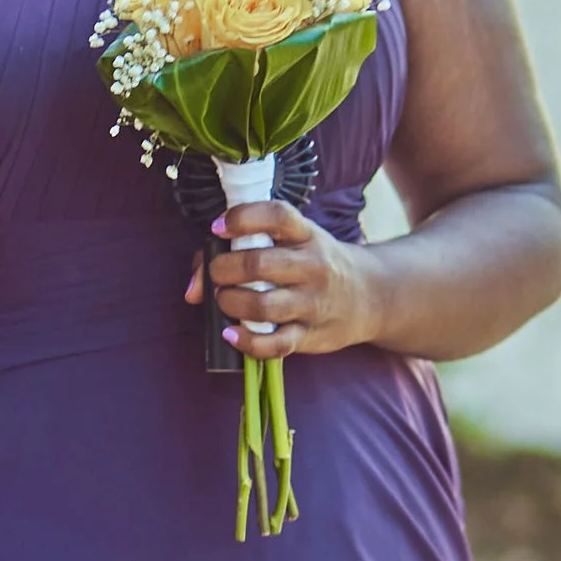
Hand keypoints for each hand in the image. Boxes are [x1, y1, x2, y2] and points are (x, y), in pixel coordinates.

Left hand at [185, 199, 374, 357]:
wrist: (368, 296)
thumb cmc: (312, 265)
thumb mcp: (291, 245)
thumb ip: (238, 252)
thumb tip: (192, 289)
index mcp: (306, 234)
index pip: (277, 215)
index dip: (242, 218)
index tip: (218, 227)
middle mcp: (313, 266)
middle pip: (260, 264)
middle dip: (224, 269)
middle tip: (217, 274)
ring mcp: (314, 303)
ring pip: (264, 306)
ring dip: (231, 304)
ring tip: (225, 301)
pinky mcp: (311, 335)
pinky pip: (275, 345)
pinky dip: (247, 342)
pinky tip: (230, 334)